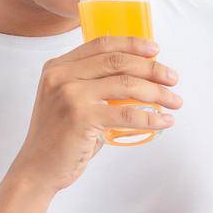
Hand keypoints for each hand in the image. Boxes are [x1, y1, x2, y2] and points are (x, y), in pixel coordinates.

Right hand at [9, 36, 182, 195]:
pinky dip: (151, 117)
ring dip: (157, 92)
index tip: (155, 50)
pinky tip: (164, 121)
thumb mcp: (67, 101)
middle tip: (172, 78)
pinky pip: (126, 113)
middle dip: (152, 68)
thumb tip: (135, 81)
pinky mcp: (81, 117)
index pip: (101, 45)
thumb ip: (92, 86)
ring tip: (174, 100)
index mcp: (58, 67)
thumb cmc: (58, 138)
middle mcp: (62, 76)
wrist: (37, 169)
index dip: (132, 44)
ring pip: (126, 84)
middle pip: (117, 61)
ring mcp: (70, 95)